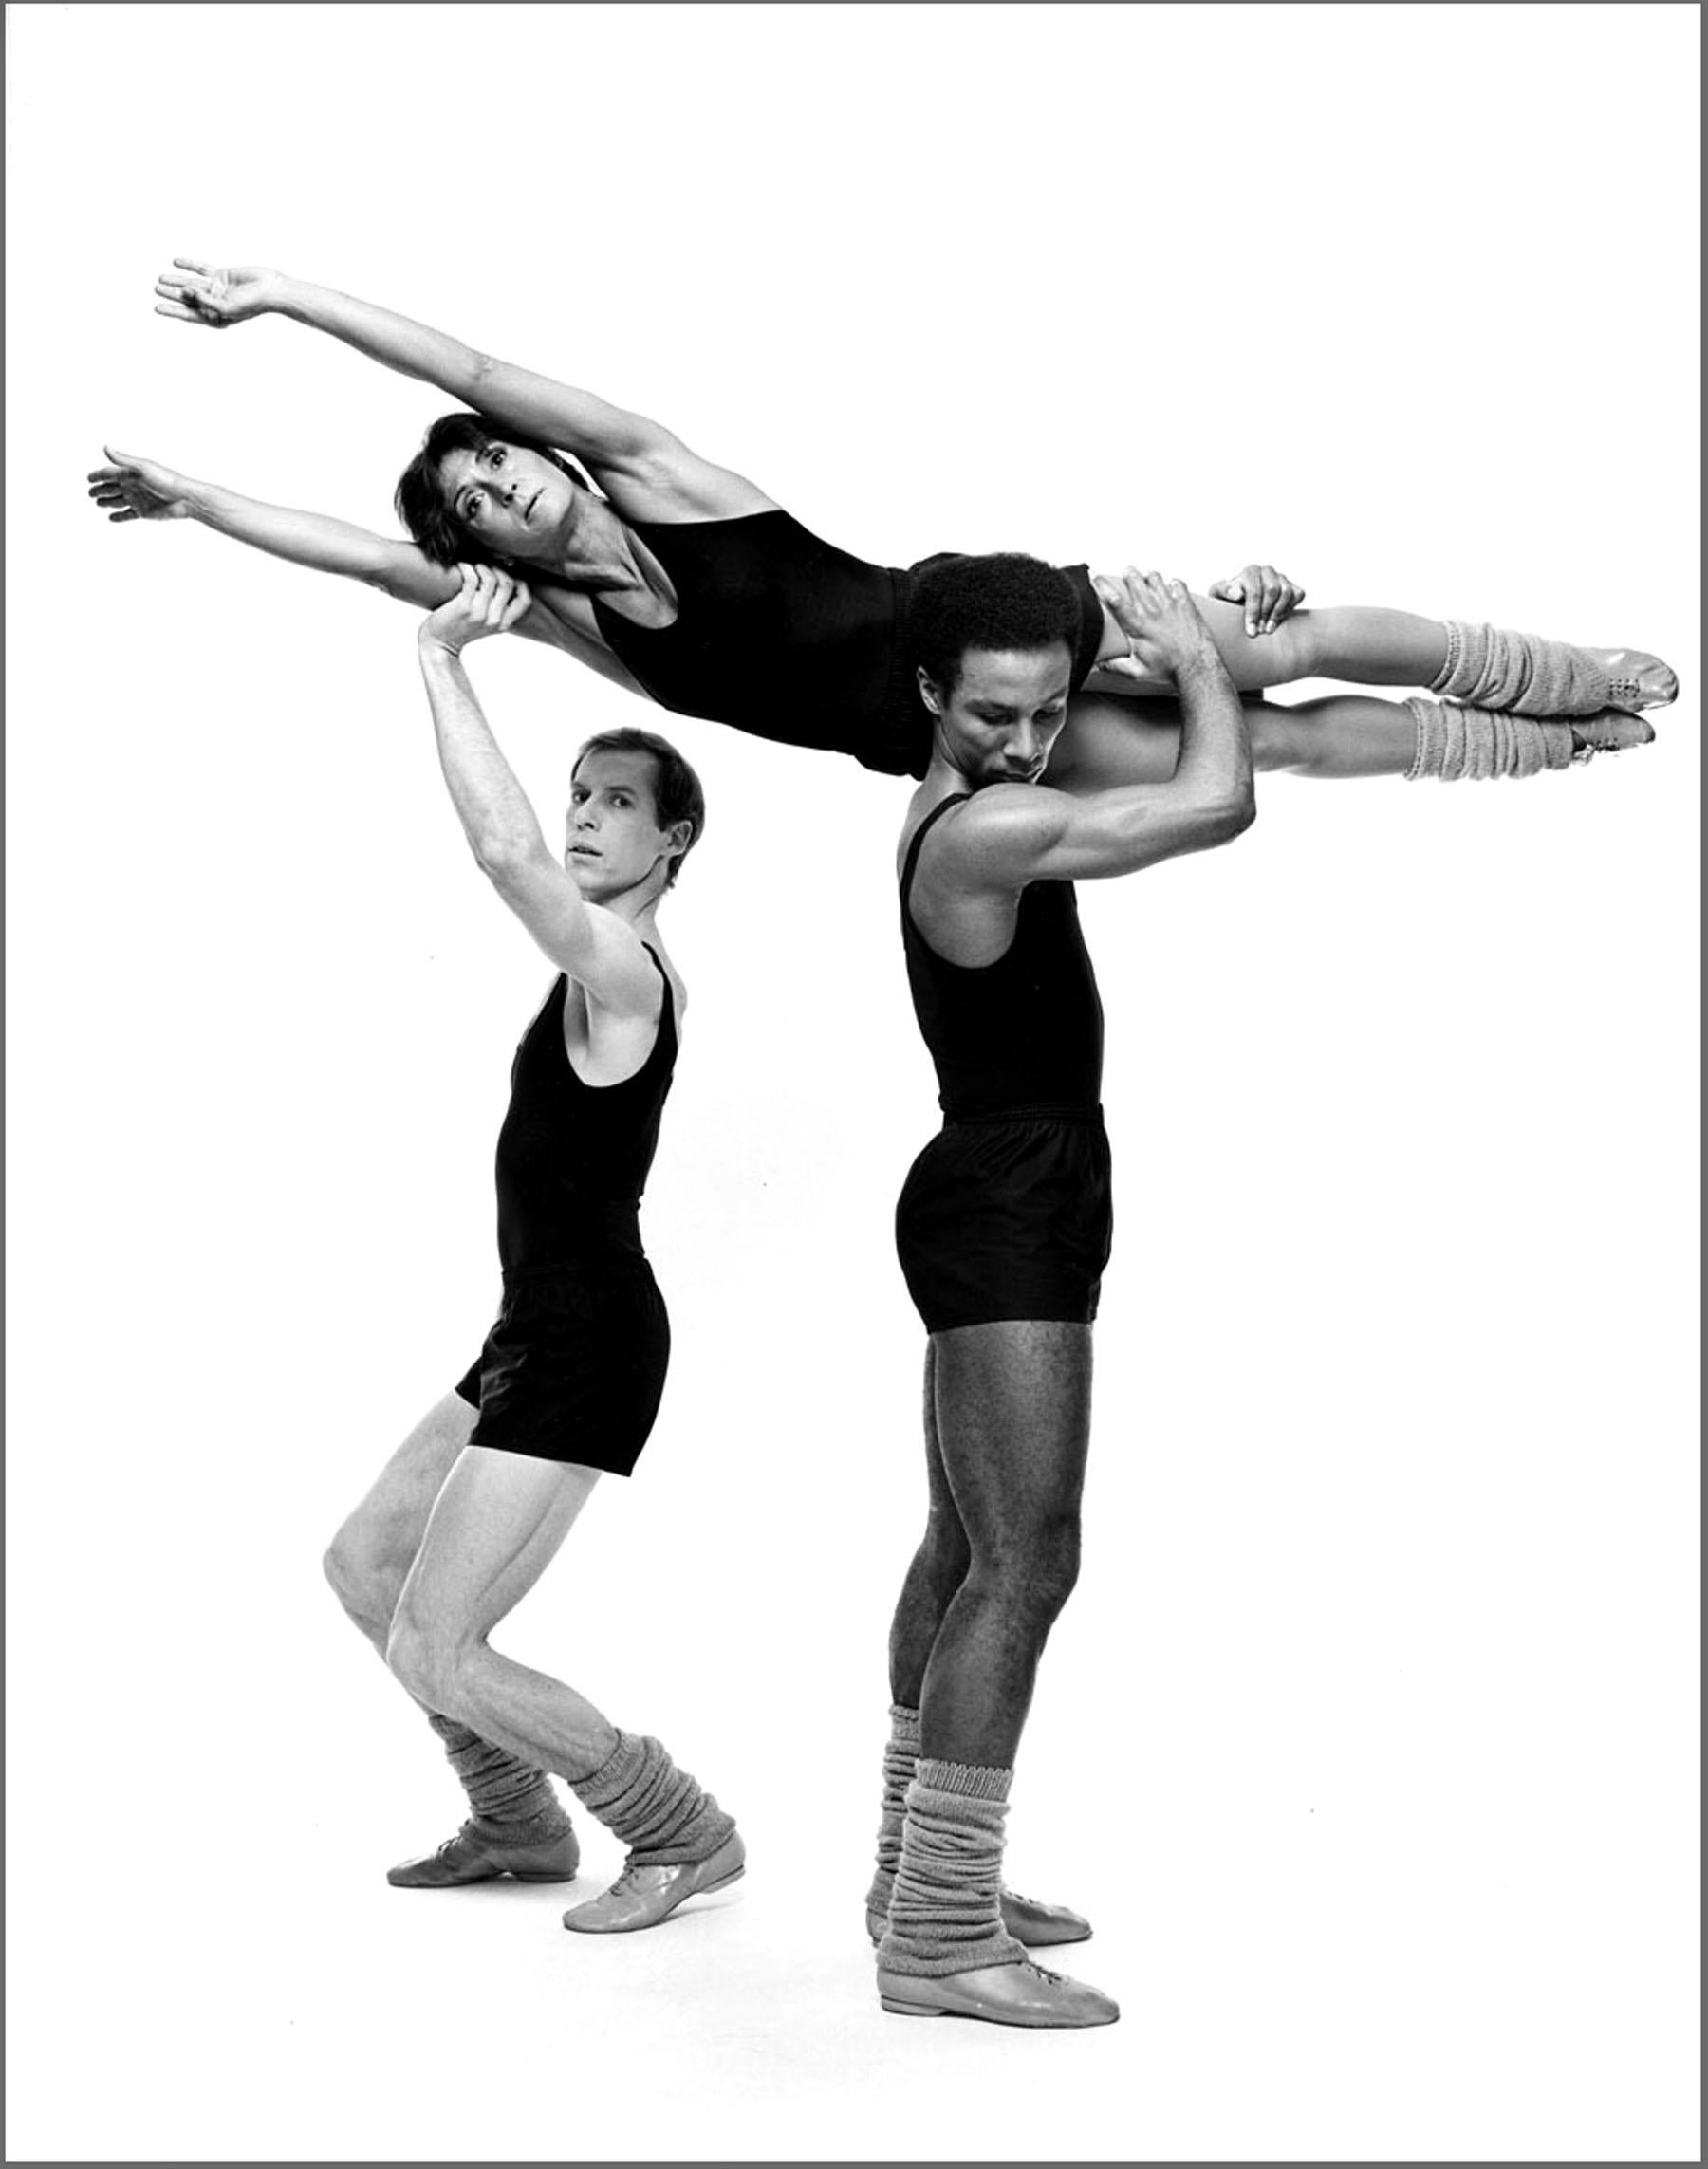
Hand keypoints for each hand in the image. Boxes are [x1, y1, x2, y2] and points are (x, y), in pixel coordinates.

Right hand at [86, 446, 197, 521]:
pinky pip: (128, 515)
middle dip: (100, 490)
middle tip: (90, 493)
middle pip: (112, 488)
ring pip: (118, 501)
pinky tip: (111, 518)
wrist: (185, 499)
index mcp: (131, 473)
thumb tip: (105, 447)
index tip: (88, 478)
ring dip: (107, 502)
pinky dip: (119, 517)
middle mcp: (133, 486)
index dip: (98, 476)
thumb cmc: (166, 480)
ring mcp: (138, 499)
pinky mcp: (144, 512)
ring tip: (98, 503)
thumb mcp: (143, 468)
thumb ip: (123, 460)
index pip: (109, 474)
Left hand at [153, 259, 281, 328]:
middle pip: (188, 299)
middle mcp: (214, 304)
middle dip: (172, 294)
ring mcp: (217, 289)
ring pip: (192, 284)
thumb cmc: (252, 304)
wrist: (269, 289)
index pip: (189, 315)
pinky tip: (176, 262)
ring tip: (161, 278)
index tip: (156, 308)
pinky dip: (189, 265)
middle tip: (157, 289)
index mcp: (215, 318)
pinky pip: (201, 269)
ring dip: (176, 281)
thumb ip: (206, 302)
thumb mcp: (227, 308)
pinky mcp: (221, 275)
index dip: (172, 311)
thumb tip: (187, 291)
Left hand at [420, 563, 531, 655]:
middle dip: (497, 569)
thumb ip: (495, 610)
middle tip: (485, 568)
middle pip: (507, 584)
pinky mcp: (463, 606)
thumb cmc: (459, 630)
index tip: (507, 575)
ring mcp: (479, 613)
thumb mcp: (485, 625)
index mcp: (503, 624)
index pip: (525, 601)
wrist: (439, 645)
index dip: (520, 583)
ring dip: (482, 567)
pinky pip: (472, 578)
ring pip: (491, 579)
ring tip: (473, 568)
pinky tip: (461, 567)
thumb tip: (500, 581)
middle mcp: (494, 619)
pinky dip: (467, 568)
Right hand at [1093, 568, 1220, 684]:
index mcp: (1137, 625)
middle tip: (1126, 573)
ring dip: (1148, 576)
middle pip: (1135, 581)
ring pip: (1155, 578)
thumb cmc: (1170, 668)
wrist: (1197, 666)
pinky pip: (1177, 584)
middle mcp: (1152, 610)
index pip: (1115, 600)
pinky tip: (1170, 587)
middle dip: (1128, 573)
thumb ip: (1115, 666)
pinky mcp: (1185, 603)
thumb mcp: (1137, 671)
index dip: (1103, 586)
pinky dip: (1172, 583)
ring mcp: (1169, 604)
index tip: (1096, 578)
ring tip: (1146, 577)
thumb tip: (1098, 666)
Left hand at [1208, 562, 1304, 636]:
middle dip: (1265, 613)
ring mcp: (1281, 578)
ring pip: (1286, 592)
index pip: (1254, 590)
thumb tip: (1237, 592)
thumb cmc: (1228, 600)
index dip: (1253, 612)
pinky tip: (1278, 620)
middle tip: (1260, 631)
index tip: (1251, 631)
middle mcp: (1267, 571)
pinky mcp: (1292, 586)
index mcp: (1250, 572)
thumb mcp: (1218, 594)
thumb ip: (1223, 590)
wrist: (1239, 603)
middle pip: (1272, 590)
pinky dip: (1290, 608)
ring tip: (1269, 629)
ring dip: (1278, 613)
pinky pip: (1297, 594)